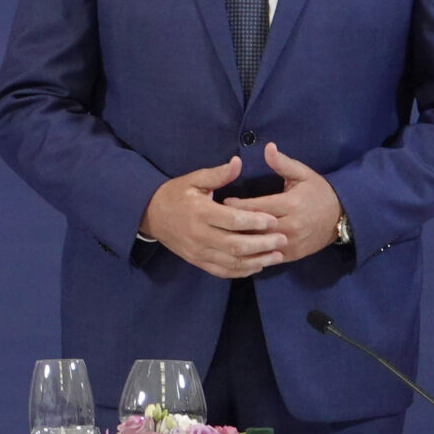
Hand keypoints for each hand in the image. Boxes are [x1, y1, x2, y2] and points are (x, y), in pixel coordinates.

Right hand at [139, 156, 287, 277]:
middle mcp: (199, 234)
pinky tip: (258, 265)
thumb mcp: (194, 180)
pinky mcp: (198, 261)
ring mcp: (198, 251)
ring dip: (258, 260)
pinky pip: (224, 271)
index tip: (273, 219)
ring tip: (277, 255)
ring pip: (233, 261)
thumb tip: (238, 162)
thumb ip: (218, 174)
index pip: (233, 220)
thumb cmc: (175, 194)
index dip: (255, 221)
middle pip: (236, 245)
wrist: (150, 215)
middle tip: (283, 239)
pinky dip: (243, 271)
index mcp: (200, 212)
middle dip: (263, 244)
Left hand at [222, 141, 344, 261]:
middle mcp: (290, 226)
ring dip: (242, 240)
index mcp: (290, 204)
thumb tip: (267, 147)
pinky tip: (239, 248)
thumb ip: (282, 163)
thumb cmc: (319, 192)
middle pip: (255, 228)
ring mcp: (292, 243)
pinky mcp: (294, 254)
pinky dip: (254, 253)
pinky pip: (269, 256)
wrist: (343, 216)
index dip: (236, 205)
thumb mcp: (303, 174)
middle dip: (234, 224)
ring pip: (260, 245)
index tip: (222, 201)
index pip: (256, 207)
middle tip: (216, 220)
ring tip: (223, 234)